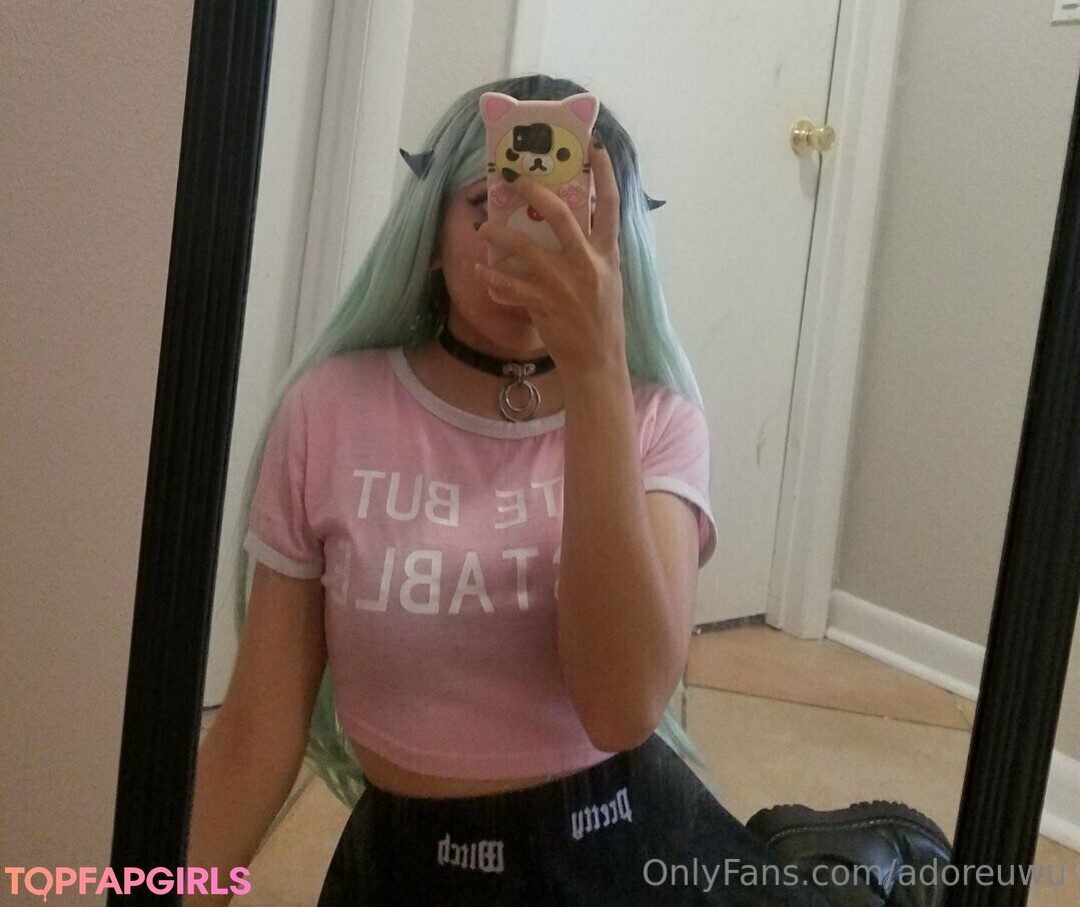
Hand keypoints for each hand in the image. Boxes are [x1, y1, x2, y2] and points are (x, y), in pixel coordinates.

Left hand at [475, 138, 625, 382]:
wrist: (598, 363)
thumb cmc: (601, 322)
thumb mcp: (606, 281)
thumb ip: (591, 253)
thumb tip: (568, 226)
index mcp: (607, 255)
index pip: (610, 204)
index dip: (604, 172)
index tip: (593, 146)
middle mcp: (588, 264)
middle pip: (559, 214)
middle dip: (532, 191)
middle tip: (513, 180)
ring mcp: (565, 284)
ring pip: (524, 247)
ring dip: (499, 235)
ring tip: (484, 230)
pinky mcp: (545, 305)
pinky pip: (510, 284)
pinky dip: (493, 278)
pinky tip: (483, 273)